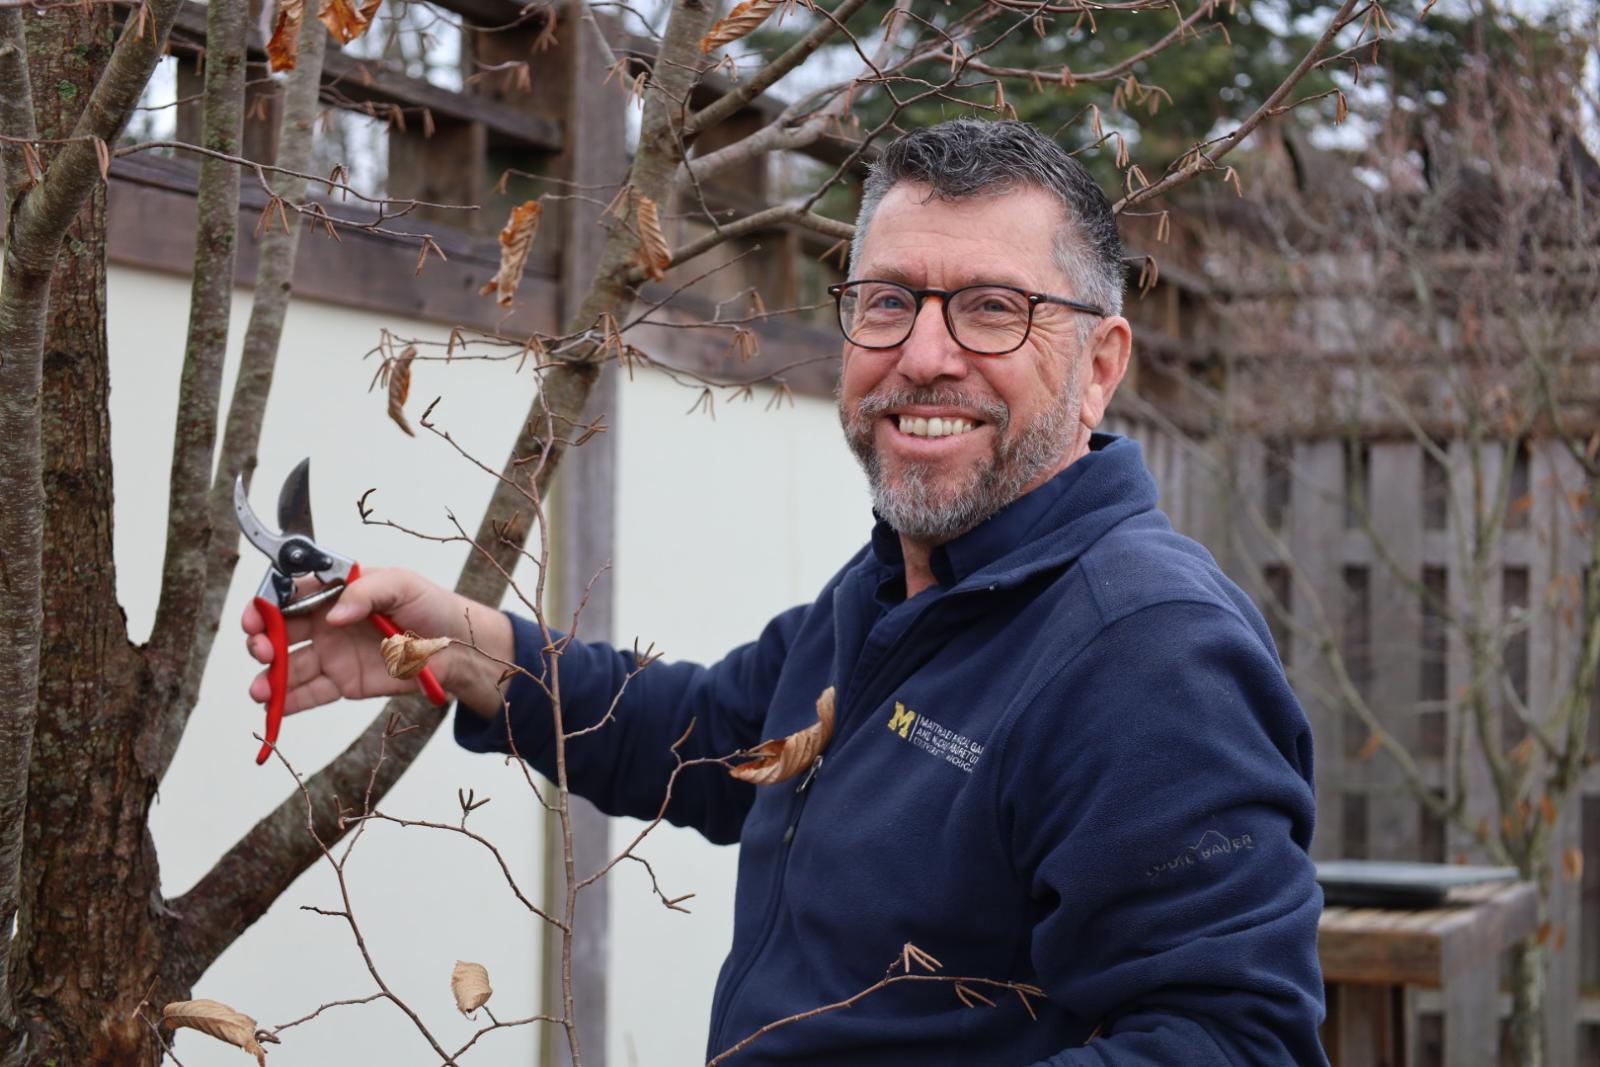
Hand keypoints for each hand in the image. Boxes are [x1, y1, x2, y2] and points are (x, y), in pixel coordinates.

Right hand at [242, 567, 512, 717]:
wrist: (457, 647)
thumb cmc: (431, 606)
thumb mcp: (402, 584)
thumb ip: (365, 592)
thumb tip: (334, 613)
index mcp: (336, 593)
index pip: (291, 595)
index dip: (267, 605)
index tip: (255, 618)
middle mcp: (328, 623)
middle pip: (281, 632)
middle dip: (262, 641)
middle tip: (262, 651)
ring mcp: (333, 654)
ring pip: (290, 667)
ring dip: (269, 678)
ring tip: (260, 690)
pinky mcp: (343, 683)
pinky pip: (310, 693)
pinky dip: (288, 703)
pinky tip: (273, 708)